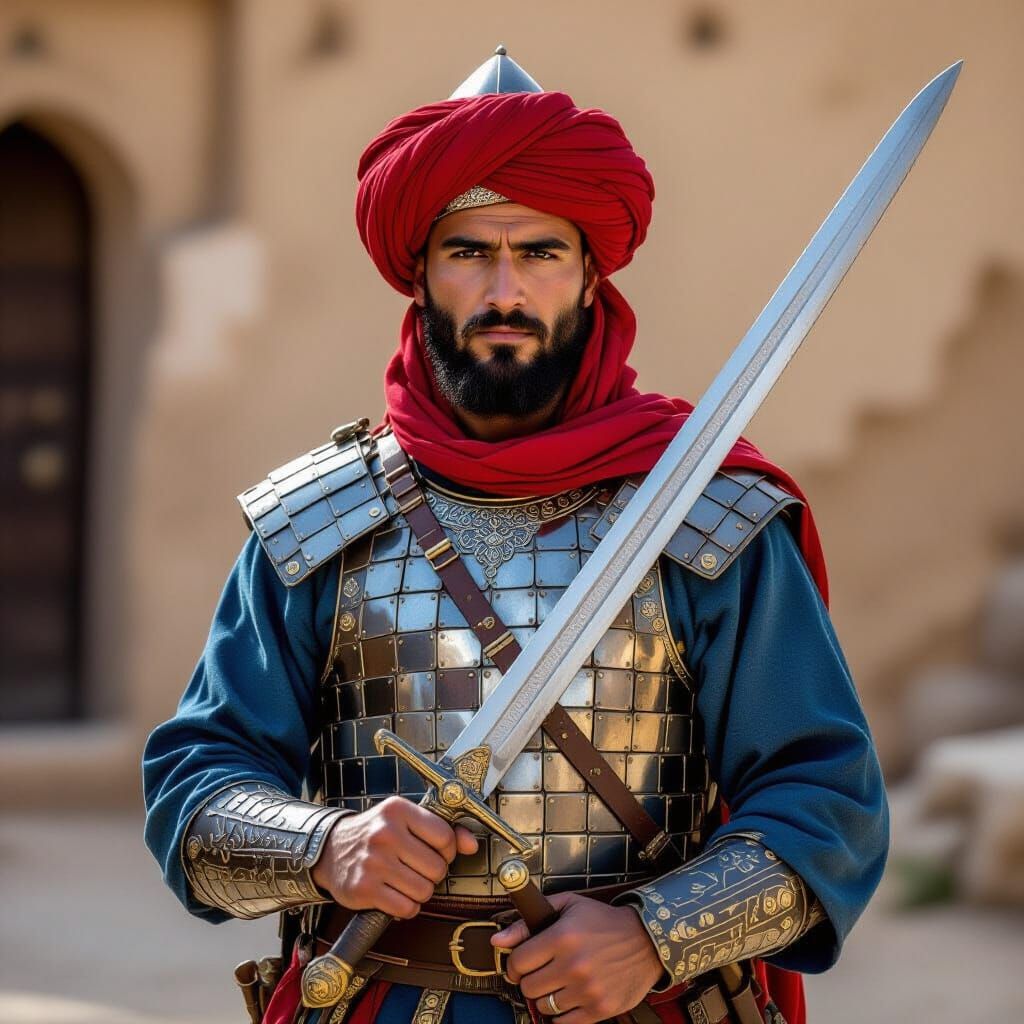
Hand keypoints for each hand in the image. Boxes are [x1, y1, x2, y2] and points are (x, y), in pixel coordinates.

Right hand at [311, 796, 477, 918]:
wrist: (331, 849)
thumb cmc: (375, 832)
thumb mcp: (406, 819)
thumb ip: (443, 829)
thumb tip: (472, 844)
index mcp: (398, 810)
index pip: (445, 837)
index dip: (448, 850)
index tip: (437, 852)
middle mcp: (385, 833)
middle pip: (437, 868)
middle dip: (433, 874)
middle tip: (418, 868)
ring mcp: (374, 862)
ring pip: (424, 891)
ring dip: (420, 892)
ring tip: (405, 880)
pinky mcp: (364, 888)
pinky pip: (406, 908)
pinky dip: (406, 907)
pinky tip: (396, 894)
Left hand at [491, 892, 664, 1023]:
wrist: (646, 940)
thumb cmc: (603, 921)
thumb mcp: (567, 906)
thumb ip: (528, 921)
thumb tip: (498, 941)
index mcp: (563, 936)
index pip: (518, 962)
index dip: (514, 964)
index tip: (520, 964)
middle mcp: (574, 965)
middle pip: (528, 987)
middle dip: (529, 980)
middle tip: (540, 972)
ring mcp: (587, 990)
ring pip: (544, 1006)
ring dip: (546, 996)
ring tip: (557, 983)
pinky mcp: (599, 1009)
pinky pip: (563, 1023)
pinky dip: (561, 1013)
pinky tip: (569, 997)